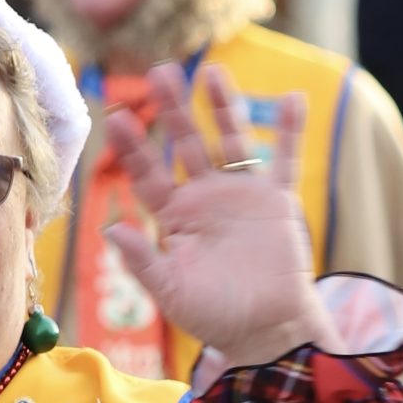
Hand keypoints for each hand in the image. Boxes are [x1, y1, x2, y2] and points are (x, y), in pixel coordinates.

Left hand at [103, 66, 336, 367]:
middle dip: (173, 110)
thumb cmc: (215, 317)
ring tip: (212, 72)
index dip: (134, 149)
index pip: (148, 175)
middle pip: (185, 144)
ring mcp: (241, 194)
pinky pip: (285, 158)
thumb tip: (110, 230)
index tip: (117, 118)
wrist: (266, 331)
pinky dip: (290, 130)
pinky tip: (292, 98)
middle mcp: (205, 198)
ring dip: (222, 106)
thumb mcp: (172, 293)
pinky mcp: (277, 201)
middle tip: (158, 73)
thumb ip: (143, 261)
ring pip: (230, 140)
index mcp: (174, 218)